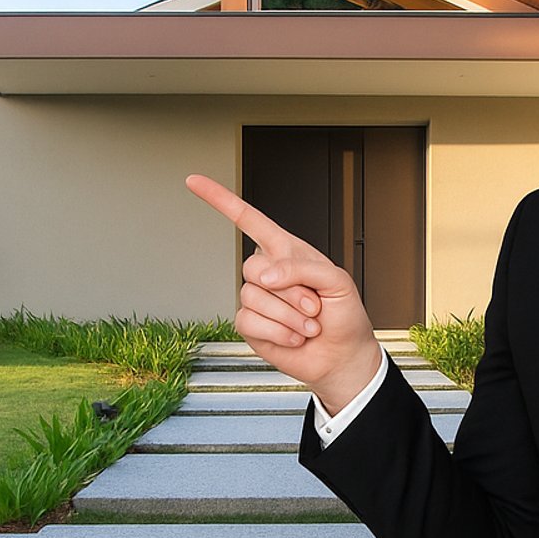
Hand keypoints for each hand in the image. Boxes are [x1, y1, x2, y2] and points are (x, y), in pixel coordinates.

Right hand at [185, 174, 382, 412]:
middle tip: (314, 305)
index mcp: (287, 251)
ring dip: (290, 316)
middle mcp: (267, 272)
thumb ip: (301, 268)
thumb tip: (263, 275)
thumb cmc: (344, 316)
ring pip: (254, 298)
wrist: (341, 356)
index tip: (194, 181)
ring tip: (308, 324)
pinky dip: (279, 332)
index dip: (220, 200)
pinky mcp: (250, 325)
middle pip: (254, 267)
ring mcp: (256, 299)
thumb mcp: (336, 281)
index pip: (249, 219)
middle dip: (290, 290)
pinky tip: (294, 337)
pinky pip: (250, 321)